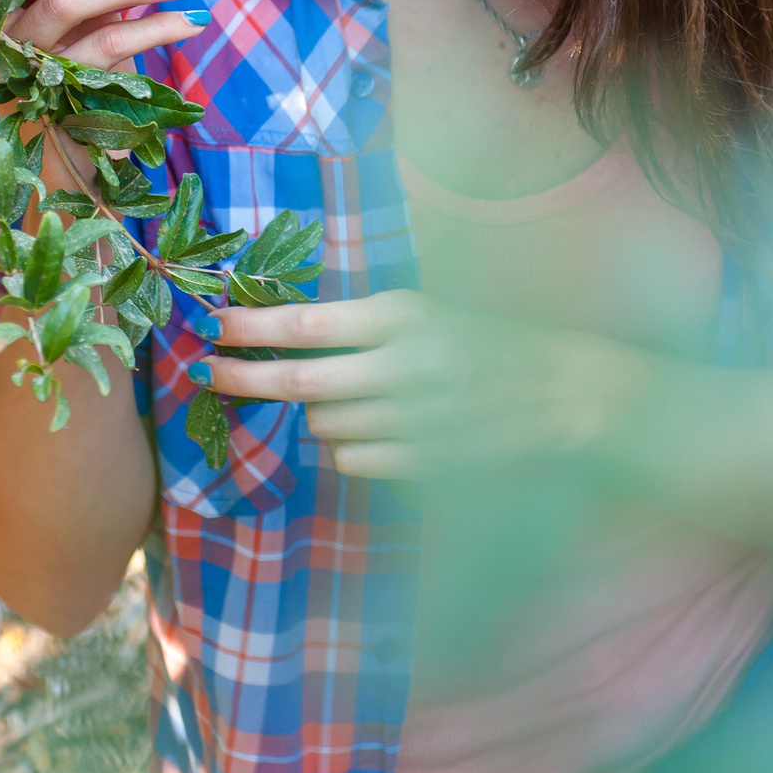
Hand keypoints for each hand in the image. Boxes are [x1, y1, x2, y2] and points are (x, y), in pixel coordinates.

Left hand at [191, 292, 643, 477]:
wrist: (564, 389)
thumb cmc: (484, 340)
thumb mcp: (426, 312)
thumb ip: (361, 325)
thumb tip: (278, 334)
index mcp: (404, 316)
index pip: (305, 323)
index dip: (249, 327)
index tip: (209, 325)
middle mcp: (405, 365)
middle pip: (300, 381)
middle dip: (244, 378)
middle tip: (208, 373)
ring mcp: (416, 418)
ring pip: (326, 424)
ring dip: (318, 414)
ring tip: (350, 398)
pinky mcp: (427, 459)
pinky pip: (354, 460)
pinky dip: (350, 449)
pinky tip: (375, 430)